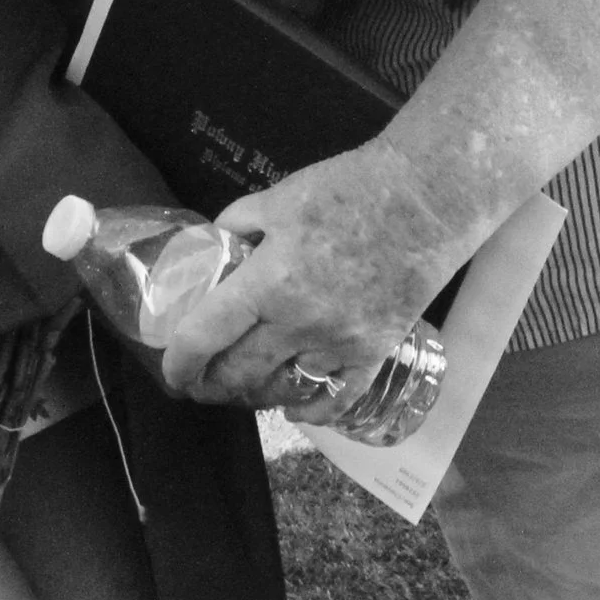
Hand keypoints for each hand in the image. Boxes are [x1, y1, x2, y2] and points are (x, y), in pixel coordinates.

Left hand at [155, 149, 450, 411]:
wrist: (427, 198)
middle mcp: (299, 323)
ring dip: (256, 394)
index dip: (179, 361)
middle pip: (239, 373)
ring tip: (242, 389)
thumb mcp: (279, 196)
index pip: (205, 337)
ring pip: (283, 389)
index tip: (172, 370)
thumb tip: (216, 245)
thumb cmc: (350, 188)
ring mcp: (339, 343)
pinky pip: (337, 398)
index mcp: (268, 281)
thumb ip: (240, 223)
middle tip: (200, 384)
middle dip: (211, 385)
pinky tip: (295, 409)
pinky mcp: (374, 351)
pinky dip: (312, 411)